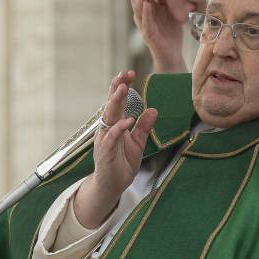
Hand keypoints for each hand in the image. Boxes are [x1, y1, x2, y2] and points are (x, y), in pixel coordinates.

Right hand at [74, 71, 158, 228]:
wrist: (112, 186)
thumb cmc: (122, 163)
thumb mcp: (138, 143)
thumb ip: (144, 127)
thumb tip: (154, 110)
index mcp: (115, 124)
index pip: (118, 101)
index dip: (122, 86)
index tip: (129, 72)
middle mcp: (107, 128)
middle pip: (111, 104)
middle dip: (117, 88)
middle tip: (125, 73)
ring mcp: (105, 139)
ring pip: (109, 117)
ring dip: (115, 102)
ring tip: (123, 89)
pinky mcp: (105, 152)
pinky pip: (112, 137)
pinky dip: (119, 128)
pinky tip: (127, 120)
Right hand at [127, 0, 186, 72]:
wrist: (171, 52)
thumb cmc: (169, 30)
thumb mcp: (169, 9)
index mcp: (145, 6)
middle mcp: (141, 14)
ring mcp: (143, 24)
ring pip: (138, 7)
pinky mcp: (148, 34)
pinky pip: (146, 22)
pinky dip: (146, 12)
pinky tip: (147, 4)